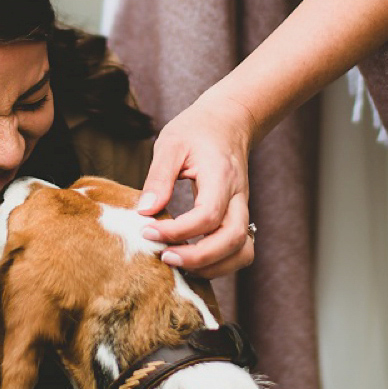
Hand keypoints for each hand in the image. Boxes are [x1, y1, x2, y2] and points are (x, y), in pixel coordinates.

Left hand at [137, 91, 256, 277]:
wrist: (228, 121)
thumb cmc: (196, 130)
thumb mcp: (171, 143)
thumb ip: (159, 178)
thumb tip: (144, 213)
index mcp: (221, 176)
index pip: (208, 215)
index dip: (178, 231)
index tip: (147, 231)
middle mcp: (238, 197)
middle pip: (234, 240)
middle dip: (199, 257)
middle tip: (164, 257)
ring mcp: (242, 209)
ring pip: (243, 251)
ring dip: (213, 267)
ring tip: (179, 264)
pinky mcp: (238, 218)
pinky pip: (239, 251)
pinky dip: (219, 264)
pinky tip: (191, 261)